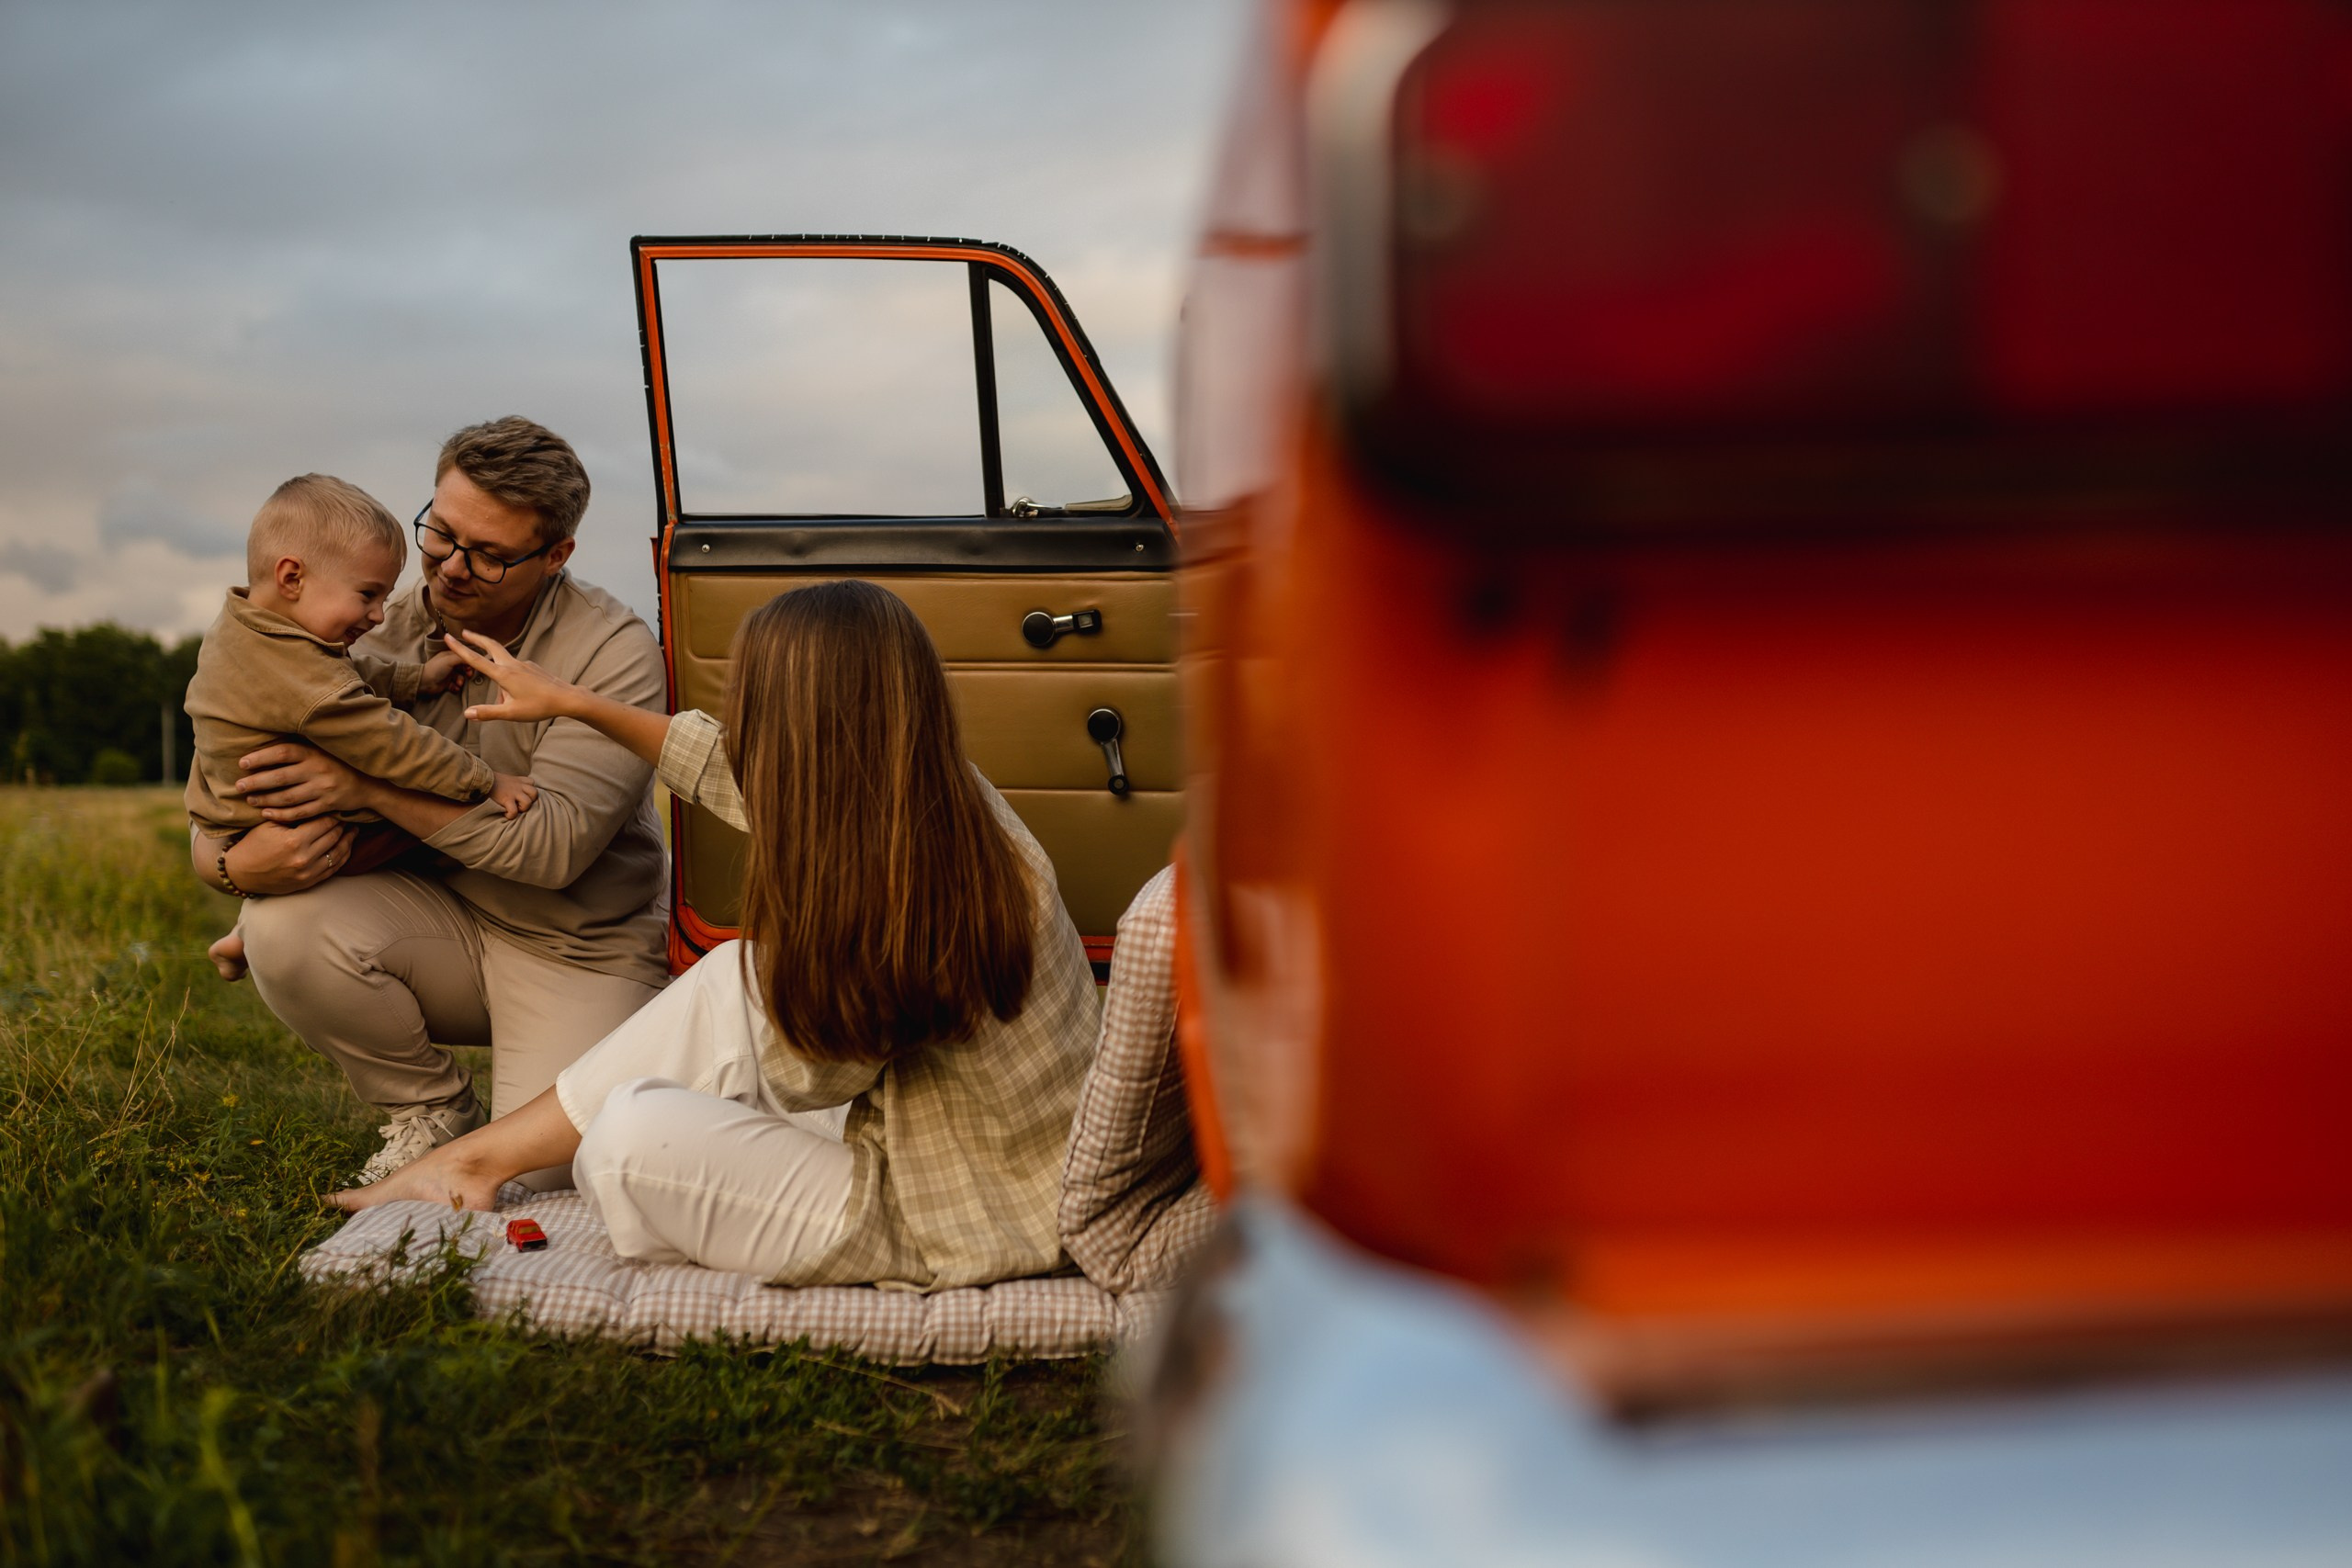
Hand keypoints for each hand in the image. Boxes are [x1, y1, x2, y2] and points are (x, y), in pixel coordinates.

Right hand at [214, 817, 353, 895]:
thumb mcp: (269, 824)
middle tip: (350, 814)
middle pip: (334, 836)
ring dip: (349, 840)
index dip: (333, 813)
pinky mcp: (309, 883)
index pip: (324, 822)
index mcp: (294, 841)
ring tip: (354, 829)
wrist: (240, 873)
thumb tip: (314, 801)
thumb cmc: (253, 844)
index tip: (339, 805)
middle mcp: (304, 858)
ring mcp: (308, 873)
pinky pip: (334, 868)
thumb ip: (292, 814)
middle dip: (343, 824)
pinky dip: (343, 856)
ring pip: (339, 853)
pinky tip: (347, 846)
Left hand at [233, 742, 377, 821]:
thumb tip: (264, 748)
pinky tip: (267, 813)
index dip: (261, 757)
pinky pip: (300, 812)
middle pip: (281, 777)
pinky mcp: (327, 805)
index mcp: (315, 753)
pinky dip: (281, 815)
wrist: (368, 783)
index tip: (242, 763)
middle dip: (256, 782)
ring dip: (265, 799)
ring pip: (288, 797)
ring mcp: (323, 789)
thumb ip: (298, 750)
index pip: (283, 752)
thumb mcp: (321, 751)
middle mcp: (318, 771)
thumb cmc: (337, 764)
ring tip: (250, 799)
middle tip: (238, 786)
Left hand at [417, 649, 468, 695]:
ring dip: (461, 681)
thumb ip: (463, 657)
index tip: (471, 667)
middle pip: (464, 667)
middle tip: (468, 676)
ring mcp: (449, 673)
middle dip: (467, 672)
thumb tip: (474, 656)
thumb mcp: (450, 659)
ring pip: (461, 677)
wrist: (425, 682)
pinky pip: (456, 685)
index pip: (464, 656)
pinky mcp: (447, 683)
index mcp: (450, 655)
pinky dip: (456, 687)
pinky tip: (454, 687)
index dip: (469, 661)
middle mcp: (450, 663)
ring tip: (459, 683)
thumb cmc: (437, 668)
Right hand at [447, 631, 577, 725]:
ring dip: (498, 675)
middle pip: (491, 646)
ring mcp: (524, 664)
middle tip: (465, 632)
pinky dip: (511, 681)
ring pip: (504, 665)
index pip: (476, 659)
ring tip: (508, 703)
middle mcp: (513, 665)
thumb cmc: (540, 706)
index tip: (448, 637)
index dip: (460, 648)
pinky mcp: (532, 668)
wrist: (566, 698)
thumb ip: (488, 713)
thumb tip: (467, 714)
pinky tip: (521, 698)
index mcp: (504, 674)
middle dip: (477, 639)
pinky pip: (516, 672)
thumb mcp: (512, 713)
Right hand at [489, 771, 537, 818]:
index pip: (532, 782)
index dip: (528, 790)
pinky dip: (511, 815)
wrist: (480, 778)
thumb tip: (510, 790)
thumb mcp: (505, 779)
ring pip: (528, 802)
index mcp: (517, 780)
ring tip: (515, 809)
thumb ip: (511, 783)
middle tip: (520, 804)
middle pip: (535, 793)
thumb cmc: (490, 780)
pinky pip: (514, 811)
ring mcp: (513, 792)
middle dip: (530, 801)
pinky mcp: (506, 799)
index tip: (521, 795)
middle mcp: (518, 786)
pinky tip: (505, 814)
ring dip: (523, 808)